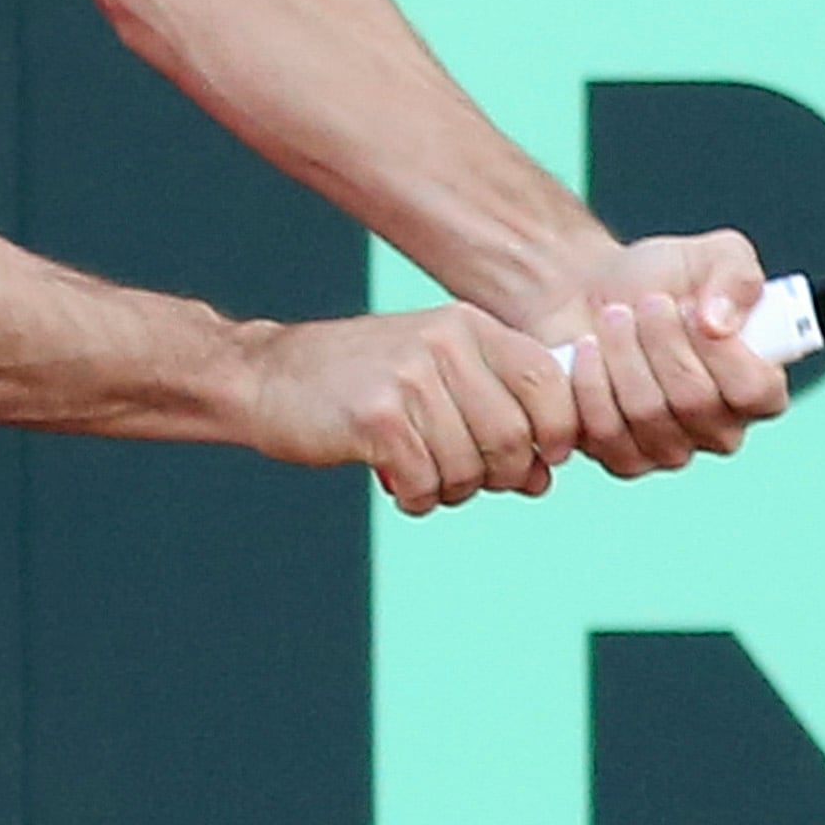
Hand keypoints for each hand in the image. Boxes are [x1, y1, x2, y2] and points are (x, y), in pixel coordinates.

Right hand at [243, 303, 580, 514]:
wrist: (266, 377)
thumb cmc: (359, 385)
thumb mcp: (435, 379)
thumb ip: (493, 416)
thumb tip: (543, 478)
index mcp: (467, 326)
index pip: (549, 382)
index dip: (559, 432)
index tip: (539, 459)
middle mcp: (446, 343)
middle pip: (515, 436)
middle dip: (498, 476)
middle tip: (463, 478)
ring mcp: (411, 378)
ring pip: (472, 467)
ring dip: (452, 490)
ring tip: (424, 477)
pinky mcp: (378, 418)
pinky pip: (428, 483)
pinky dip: (418, 498)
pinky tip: (398, 484)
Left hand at [538, 232, 792, 478]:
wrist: (591, 292)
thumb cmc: (662, 278)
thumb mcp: (713, 254)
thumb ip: (737, 276)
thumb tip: (720, 323)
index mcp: (757, 387)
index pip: (756, 391)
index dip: (721, 351)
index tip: (688, 307)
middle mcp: (721, 428)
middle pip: (695, 401)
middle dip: (661, 341)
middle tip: (645, 304)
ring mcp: (671, 450)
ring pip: (648, 414)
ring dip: (624, 354)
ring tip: (614, 317)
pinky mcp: (622, 458)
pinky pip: (606, 431)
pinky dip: (591, 381)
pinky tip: (588, 349)